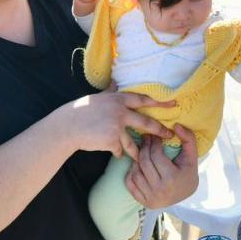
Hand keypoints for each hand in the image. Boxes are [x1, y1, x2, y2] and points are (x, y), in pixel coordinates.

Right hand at [55, 91, 173, 161]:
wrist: (67, 126)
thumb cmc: (81, 110)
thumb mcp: (97, 97)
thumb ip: (110, 92)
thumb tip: (116, 82)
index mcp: (118, 100)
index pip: (143, 100)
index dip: (158, 102)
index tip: (173, 104)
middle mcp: (120, 112)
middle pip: (146, 123)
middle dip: (159, 130)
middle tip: (169, 135)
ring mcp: (117, 127)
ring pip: (133, 143)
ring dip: (138, 151)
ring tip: (142, 157)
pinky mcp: (111, 141)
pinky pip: (119, 150)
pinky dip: (117, 153)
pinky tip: (115, 154)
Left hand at [126, 125, 199, 208]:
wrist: (186, 195)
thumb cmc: (188, 173)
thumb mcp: (192, 156)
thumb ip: (188, 138)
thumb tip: (176, 125)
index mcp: (172, 179)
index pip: (156, 156)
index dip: (154, 143)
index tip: (155, 136)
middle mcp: (160, 190)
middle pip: (144, 163)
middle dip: (144, 148)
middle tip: (146, 139)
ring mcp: (151, 198)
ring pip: (136, 172)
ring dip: (137, 160)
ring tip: (143, 152)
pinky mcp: (144, 202)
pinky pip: (130, 184)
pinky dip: (131, 173)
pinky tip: (138, 166)